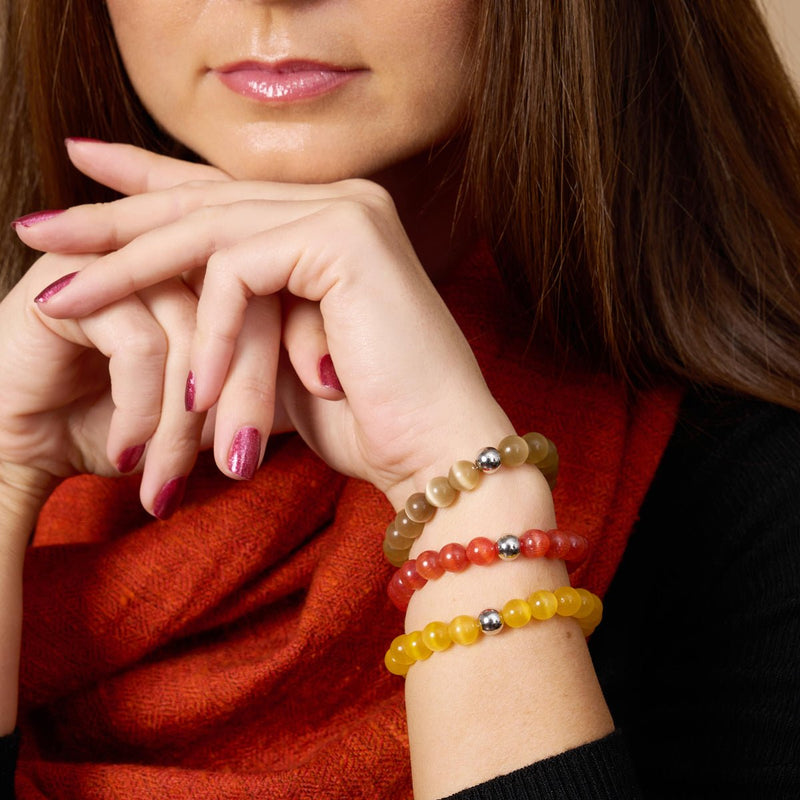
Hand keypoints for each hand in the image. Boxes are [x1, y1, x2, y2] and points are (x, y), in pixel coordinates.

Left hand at [20, 142, 520, 508]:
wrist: (437, 454)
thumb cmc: (365, 418)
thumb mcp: (273, 355)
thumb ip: (231, 312)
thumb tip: (166, 294)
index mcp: (330, 223)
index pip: (221, 196)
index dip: (147, 183)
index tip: (83, 179)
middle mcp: (343, 200)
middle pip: (202, 203)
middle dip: (113, 220)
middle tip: (38, 228)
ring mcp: (349, 210)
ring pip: (209, 231)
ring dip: (132, 274)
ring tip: (61, 302)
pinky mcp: (348, 236)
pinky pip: (240, 270)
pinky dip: (209, 330)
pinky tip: (195, 388)